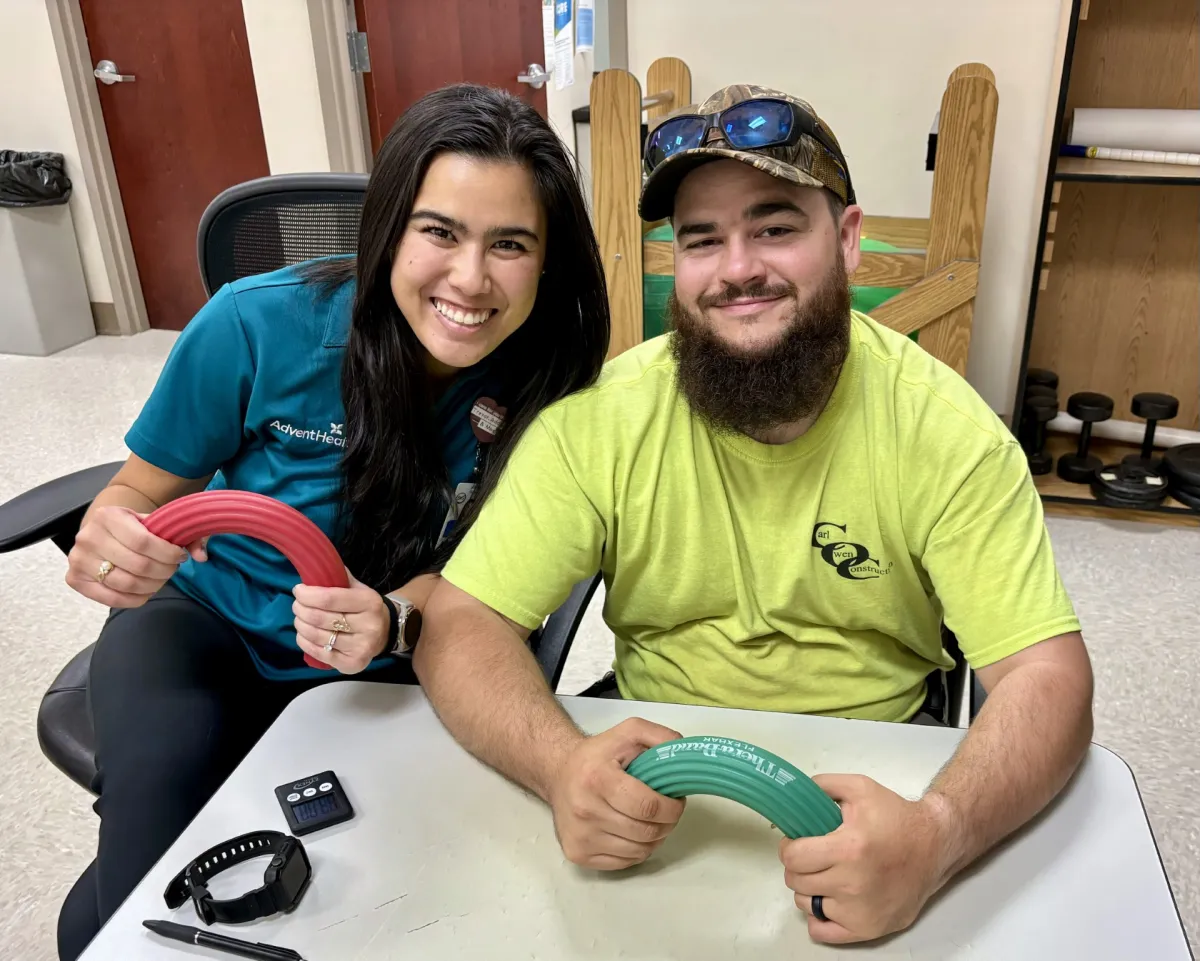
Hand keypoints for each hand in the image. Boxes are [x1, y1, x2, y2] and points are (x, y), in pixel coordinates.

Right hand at [66, 505, 205, 608]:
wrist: (101, 529)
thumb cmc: (132, 526)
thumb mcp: (153, 521)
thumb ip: (183, 534)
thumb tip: (201, 555)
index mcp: (107, 516)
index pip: (144, 543)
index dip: (168, 554)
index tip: (180, 556)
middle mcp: (88, 537)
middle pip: (138, 566)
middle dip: (164, 571)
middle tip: (172, 569)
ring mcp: (78, 560)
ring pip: (126, 584)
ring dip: (153, 585)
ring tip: (161, 578)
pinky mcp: (75, 580)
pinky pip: (111, 599)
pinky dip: (135, 599)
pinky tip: (147, 590)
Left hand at [292, 569, 389, 673]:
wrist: (386, 632)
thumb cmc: (364, 607)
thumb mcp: (358, 588)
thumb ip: (338, 576)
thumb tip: (314, 564)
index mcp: (369, 602)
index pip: (329, 598)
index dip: (307, 595)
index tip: (298, 590)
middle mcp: (368, 626)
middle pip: (319, 618)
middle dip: (301, 609)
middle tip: (297, 605)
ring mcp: (361, 648)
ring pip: (317, 636)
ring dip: (301, 625)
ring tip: (300, 619)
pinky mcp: (352, 664)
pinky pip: (319, 652)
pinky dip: (304, 642)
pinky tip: (304, 634)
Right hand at [547, 718, 686, 870]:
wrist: (558, 772)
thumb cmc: (599, 754)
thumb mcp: (630, 732)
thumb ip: (661, 738)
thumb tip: (687, 759)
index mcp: (598, 778)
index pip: (647, 807)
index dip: (671, 808)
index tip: (676, 800)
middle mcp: (585, 809)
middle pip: (646, 832)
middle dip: (667, 823)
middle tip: (666, 810)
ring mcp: (580, 836)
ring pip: (639, 851)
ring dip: (654, 838)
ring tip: (649, 819)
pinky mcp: (577, 854)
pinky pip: (625, 863)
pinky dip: (637, 850)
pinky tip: (632, 831)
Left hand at [780, 774, 950, 943]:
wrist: (934, 846)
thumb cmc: (896, 817)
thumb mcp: (860, 788)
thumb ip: (822, 785)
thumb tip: (794, 794)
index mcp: (849, 848)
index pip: (794, 858)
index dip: (789, 848)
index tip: (797, 842)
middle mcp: (853, 884)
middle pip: (797, 881)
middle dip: (799, 866)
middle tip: (814, 856)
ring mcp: (861, 911)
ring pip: (806, 904)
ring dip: (810, 889)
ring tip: (827, 874)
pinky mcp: (869, 929)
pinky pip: (823, 932)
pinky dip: (820, 917)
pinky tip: (831, 899)